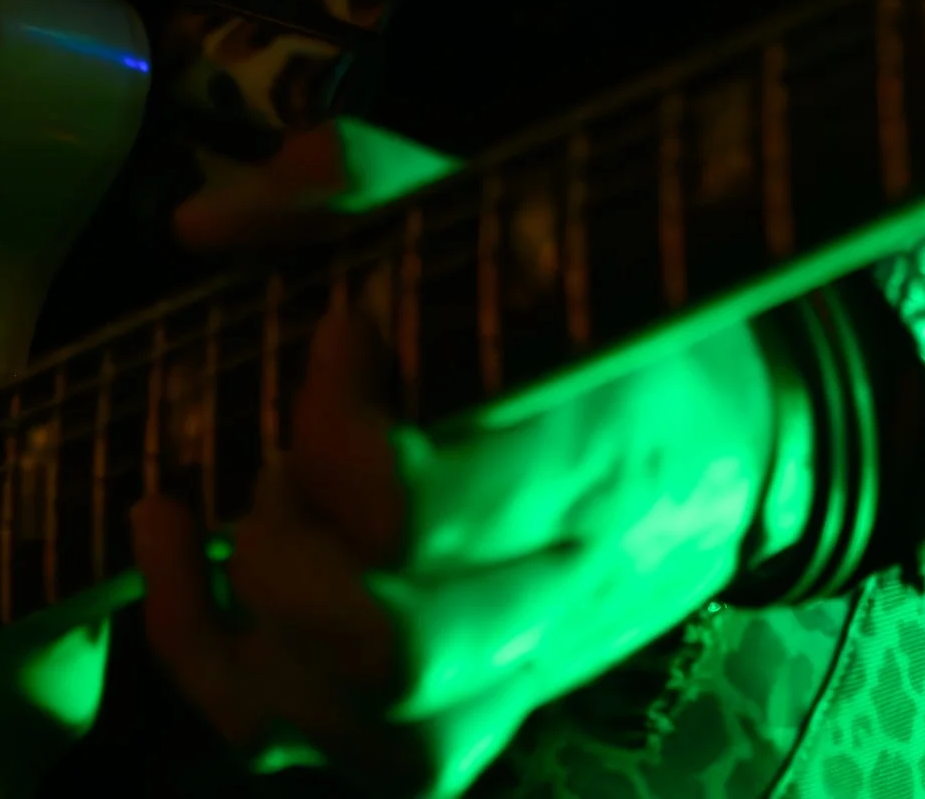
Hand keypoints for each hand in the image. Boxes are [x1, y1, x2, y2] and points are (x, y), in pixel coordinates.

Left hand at [132, 128, 779, 793]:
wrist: (737, 437)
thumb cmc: (602, 301)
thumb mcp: (519, 206)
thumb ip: (364, 183)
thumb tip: (200, 223)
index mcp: (592, 450)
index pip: (428, 510)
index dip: (337, 430)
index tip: (340, 330)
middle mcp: (563, 592)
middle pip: (391, 645)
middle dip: (290, 544)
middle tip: (293, 439)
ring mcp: (521, 676)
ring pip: (364, 721)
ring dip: (260, 613)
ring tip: (265, 495)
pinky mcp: (475, 723)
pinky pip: (335, 752)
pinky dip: (221, 666)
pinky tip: (186, 562)